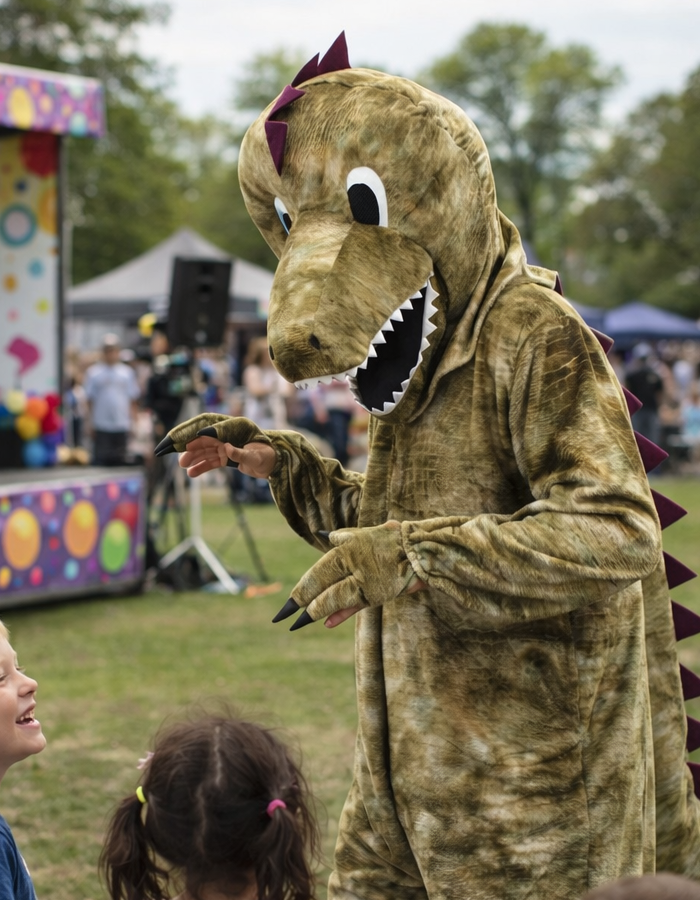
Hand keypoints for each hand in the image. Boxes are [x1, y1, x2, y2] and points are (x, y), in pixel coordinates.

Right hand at [179, 436, 275, 478]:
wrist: (275, 465)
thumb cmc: (268, 457)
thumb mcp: (256, 456)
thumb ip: (241, 453)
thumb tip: (226, 448)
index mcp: (234, 428)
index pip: (209, 428)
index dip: (193, 433)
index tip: (180, 440)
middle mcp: (228, 436)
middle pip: (204, 440)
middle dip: (191, 448)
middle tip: (181, 459)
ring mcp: (226, 446)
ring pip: (205, 451)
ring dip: (194, 458)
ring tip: (183, 465)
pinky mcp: (227, 457)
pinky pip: (211, 461)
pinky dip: (202, 467)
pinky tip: (192, 473)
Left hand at [274, 522, 425, 629]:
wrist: (420, 548)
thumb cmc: (391, 542)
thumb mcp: (364, 533)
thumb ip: (343, 538)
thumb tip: (324, 535)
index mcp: (345, 545)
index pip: (317, 571)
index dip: (301, 588)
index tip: (288, 602)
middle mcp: (350, 560)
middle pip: (319, 582)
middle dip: (300, 600)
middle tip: (284, 615)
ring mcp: (362, 576)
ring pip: (332, 596)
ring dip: (315, 609)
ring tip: (302, 620)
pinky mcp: (376, 590)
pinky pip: (352, 604)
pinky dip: (338, 614)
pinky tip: (325, 622)